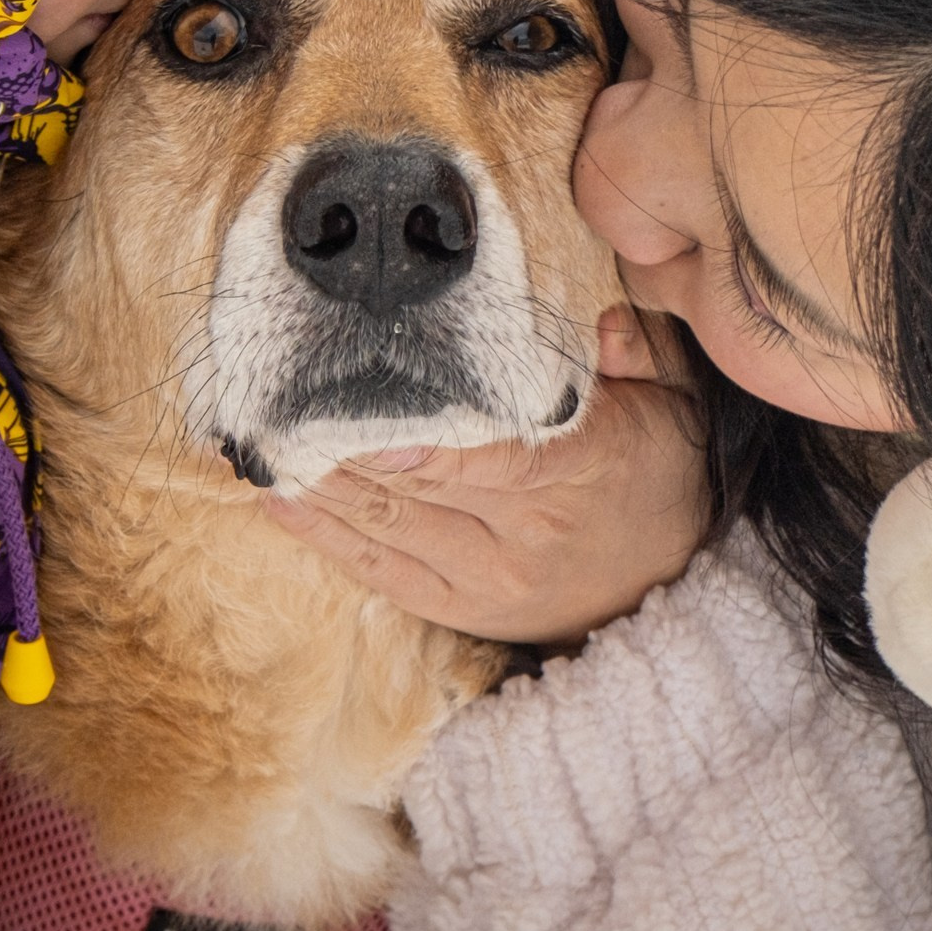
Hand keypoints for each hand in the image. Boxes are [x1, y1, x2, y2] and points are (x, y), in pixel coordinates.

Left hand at [263, 309, 709, 644]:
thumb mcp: (675, 401)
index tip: (365, 416)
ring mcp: (489, 578)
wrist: (667, 577)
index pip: (494, 455)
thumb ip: (641, 353)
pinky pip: (379, 569)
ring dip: (317, 484)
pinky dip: (322, 533)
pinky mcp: (461, 607)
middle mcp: (529, 532)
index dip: (424, 442)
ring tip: (256, 440)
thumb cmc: (656, 468)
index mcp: (583, 470)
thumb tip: (608, 323)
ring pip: (388, 526)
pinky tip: (275, 493)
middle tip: (277, 403)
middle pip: (420, 487)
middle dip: (343, 445)